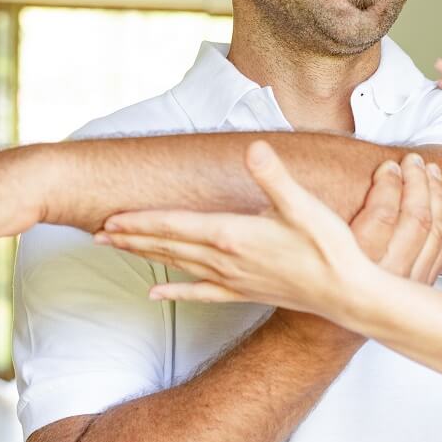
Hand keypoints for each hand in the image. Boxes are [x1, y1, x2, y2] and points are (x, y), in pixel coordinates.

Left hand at [96, 142, 441, 313]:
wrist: (346, 294)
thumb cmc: (328, 248)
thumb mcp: (303, 205)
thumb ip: (274, 176)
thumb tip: (254, 147)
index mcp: (232, 234)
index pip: (174, 225)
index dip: (140, 220)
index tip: (109, 217)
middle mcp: (224, 259)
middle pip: (167, 245)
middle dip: (130, 237)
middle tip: (96, 232)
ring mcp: (232, 279)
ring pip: (176, 265)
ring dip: (144, 256)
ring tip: (115, 249)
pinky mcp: (243, 292)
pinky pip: (199, 292)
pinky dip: (174, 290)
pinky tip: (154, 294)